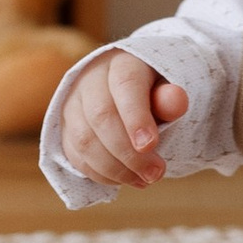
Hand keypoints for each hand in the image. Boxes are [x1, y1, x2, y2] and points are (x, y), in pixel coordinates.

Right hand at [59, 50, 188, 187]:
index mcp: (122, 63)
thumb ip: (171, 98)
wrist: (129, 94)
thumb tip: (177, 100)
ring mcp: (73, 105)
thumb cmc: (153, 93)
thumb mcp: (167, 91)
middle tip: (156, 173)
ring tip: (144, 179)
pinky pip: (76, 156)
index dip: (136, 117)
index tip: (151, 146)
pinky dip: (101, 174)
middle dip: (129, 152)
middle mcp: (90, 79)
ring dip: (115, 168)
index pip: (125, 85)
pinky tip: (125, 179)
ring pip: (85, 140)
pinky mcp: (65, 129)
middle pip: (101, 116)